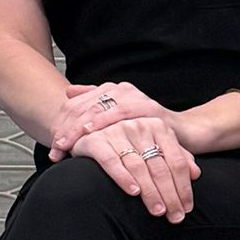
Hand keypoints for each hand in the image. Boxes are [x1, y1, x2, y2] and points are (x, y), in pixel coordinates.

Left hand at [48, 82, 174, 158]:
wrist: (186, 132)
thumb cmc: (149, 129)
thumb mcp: (118, 118)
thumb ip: (95, 102)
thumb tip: (69, 90)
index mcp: (114, 90)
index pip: (79, 104)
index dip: (63, 124)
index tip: (54, 146)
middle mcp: (124, 90)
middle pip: (86, 107)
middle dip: (68, 129)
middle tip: (56, 150)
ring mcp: (138, 98)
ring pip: (99, 110)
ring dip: (80, 129)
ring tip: (67, 145)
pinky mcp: (150, 109)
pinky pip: (122, 113)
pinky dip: (104, 122)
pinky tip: (92, 133)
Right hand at [72, 118, 199, 222]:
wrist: (89, 127)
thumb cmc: (129, 142)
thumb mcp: (156, 144)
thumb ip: (177, 156)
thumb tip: (196, 174)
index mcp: (159, 127)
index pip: (177, 162)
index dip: (184, 186)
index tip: (187, 207)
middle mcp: (139, 127)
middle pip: (160, 167)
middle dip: (169, 195)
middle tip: (175, 215)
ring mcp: (116, 132)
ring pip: (139, 168)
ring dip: (150, 192)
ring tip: (158, 211)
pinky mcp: (95, 141)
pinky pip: (111, 161)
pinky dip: (123, 177)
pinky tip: (134, 192)